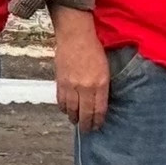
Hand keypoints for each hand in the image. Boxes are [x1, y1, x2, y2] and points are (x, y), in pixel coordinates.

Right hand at [52, 11, 109, 132]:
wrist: (75, 35)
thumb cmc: (93, 48)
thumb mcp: (105, 68)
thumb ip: (102, 86)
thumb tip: (98, 102)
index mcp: (100, 84)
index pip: (99, 110)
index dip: (97, 121)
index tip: (97, 126)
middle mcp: (85, 87)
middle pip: (85, 113)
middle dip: (86, 124)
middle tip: (86, 130)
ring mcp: (71, 86)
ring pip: (71, 110)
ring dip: (73, 118)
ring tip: (76, 121)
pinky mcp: (60, 82)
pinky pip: (61, 101)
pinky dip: (64, 108)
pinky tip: (67, 110)